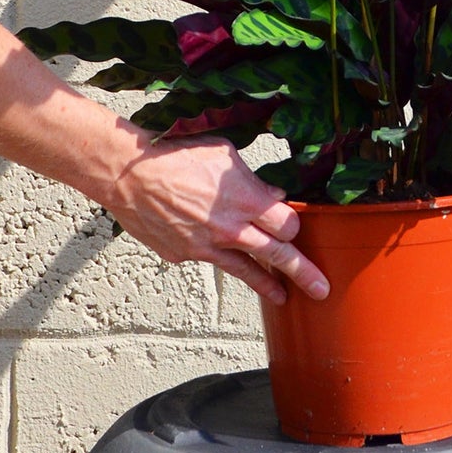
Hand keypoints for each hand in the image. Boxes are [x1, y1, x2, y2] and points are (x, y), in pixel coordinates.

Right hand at [106, 134, 329, 305]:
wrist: (130, 175)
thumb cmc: (176, 156)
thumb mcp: (224, 155)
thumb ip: (252, 180)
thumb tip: (270, 196)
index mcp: (245, 200)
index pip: (287, 226)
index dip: (294, 227)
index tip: (294, 228)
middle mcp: (230, 229)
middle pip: (277, 255)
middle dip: (304, 273)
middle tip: (321, 289)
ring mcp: (207, 247)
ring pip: (246, 270)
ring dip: (268, 285)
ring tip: (284, 297)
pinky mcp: (185, 256)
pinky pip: (209, 258)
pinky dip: (216, 254)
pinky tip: (214, 247)